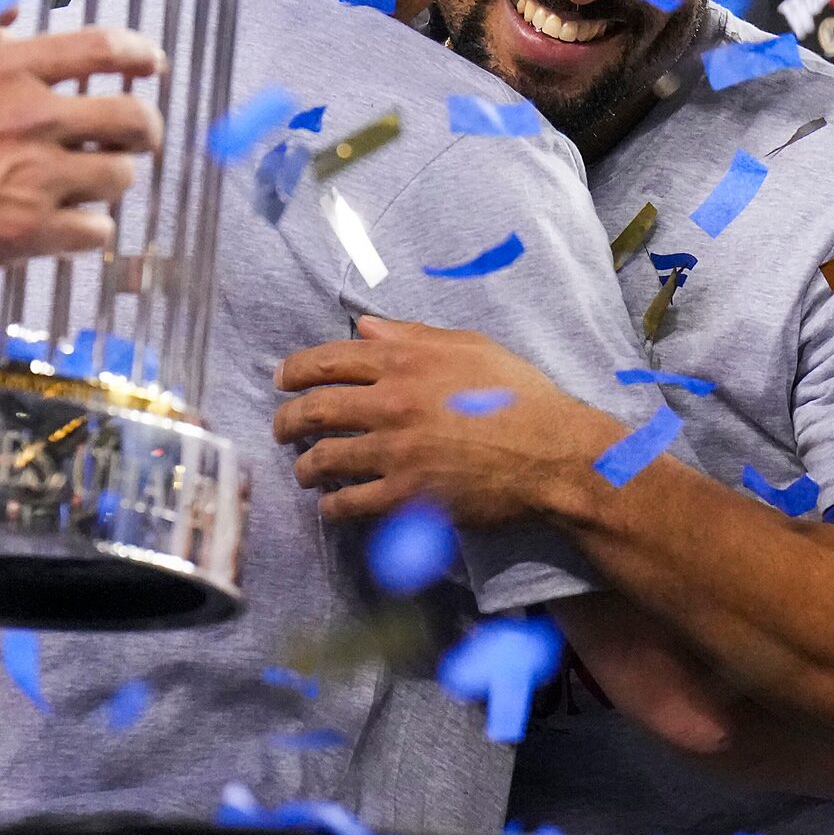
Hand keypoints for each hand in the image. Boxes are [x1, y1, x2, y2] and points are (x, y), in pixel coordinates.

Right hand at [0, 0, 161, 291]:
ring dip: (114, 182)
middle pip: (133, 119)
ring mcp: (35, 178)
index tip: (154, 63)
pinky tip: (74, 231)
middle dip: (145, 128)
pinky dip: (89, 232)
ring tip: (99, 186)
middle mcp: (33, 120)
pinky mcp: (25, 231)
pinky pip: (91, 234)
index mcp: (4, 70)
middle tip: (139, 138)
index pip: (102, 49)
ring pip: (119, 179)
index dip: (140, 53)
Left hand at [273, 315, 614, 526]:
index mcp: (405, 359)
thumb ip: (413, 335)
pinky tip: (331, 507)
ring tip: (304, 471)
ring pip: (326, 458)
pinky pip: (351, 503)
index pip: (330, 359)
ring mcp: (396, 451)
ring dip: (306, 466)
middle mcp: (392, 402)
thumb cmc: (519, 394)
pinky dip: (334, 507)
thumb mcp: (470, 346)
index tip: (282, 378)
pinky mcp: (407, 495)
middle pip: (316, 408)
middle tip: (281, 428)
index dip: (296, 369)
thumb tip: (365, 326)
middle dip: (288, 419)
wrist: (552, 453)